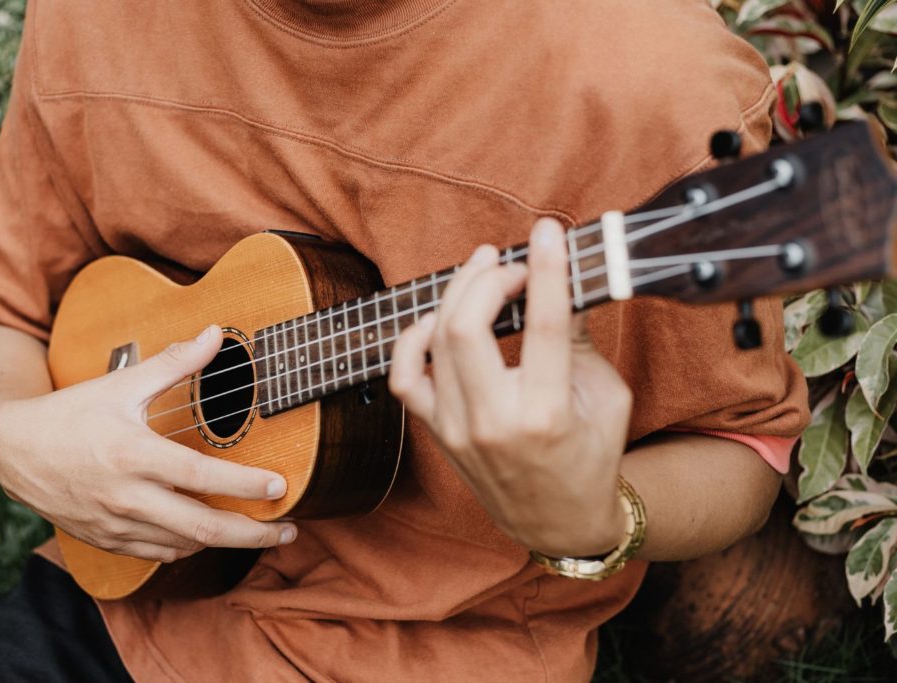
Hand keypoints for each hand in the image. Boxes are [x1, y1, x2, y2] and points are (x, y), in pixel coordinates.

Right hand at [0, 325, 296, 562]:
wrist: (13, 450)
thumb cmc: (71, 413)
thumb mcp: (122, 383)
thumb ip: (174, 362)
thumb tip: (216, 334)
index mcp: (133, 455)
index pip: (201, 478)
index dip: (245, 486)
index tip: (280, 487)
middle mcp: (126, 497)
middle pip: (201, 527)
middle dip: (252, 535)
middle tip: (287, 531)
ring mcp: (115, 524)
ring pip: (183, 545)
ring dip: (226, 543)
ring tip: (261, 534)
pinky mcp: (107, 540)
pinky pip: (158, 553)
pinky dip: (189, 547)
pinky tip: (209, 535)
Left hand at [389, 218, 632, 556]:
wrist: (557, 521)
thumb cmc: (590, 456)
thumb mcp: (606, 397)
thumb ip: (578, 339)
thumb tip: (558, 278)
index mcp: (547, 414)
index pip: (542, 325)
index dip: (545, 269)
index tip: (548, 233)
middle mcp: (495, 422)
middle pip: (466, 326)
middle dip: (486, 278)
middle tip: (510, 262)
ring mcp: (458, 429)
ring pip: (434, 342)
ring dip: (456, 294)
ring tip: (482, 271)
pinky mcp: (439, 432)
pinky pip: (405, 377)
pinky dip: (412, 340)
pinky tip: (436, 318)